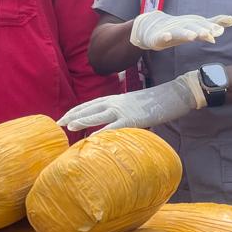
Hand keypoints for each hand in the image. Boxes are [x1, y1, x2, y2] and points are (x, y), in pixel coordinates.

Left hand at [58, 71, 205, 131]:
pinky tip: (92, 138)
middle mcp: (115, 102)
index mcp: (115, 98)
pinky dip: (102, 132)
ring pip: (97, 114)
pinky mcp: (133, 119)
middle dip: (72, 115)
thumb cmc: (156, 101)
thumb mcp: (135, 105)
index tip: (64, 117)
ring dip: (81, 120)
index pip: (90, 104)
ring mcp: (123, 110)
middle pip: (88, 108)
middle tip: (57, 123)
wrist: (174, 94)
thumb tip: (117, 123)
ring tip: (67, 126)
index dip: (76, 110)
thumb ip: (123, 112)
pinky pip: (114, 127)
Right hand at [129, 11, 231, 50]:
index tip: (219, 30)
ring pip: (179, 32)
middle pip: (192, 28)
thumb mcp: (197, 26)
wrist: (152, 26)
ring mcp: (170, 31)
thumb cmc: (178, 27)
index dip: (210, 27)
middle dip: (201, 30)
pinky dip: (164, 36)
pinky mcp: (159, 37)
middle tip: (210, 33)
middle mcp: (182, 26)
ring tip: (192, 36)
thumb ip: (213, 23)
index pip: (203, 26)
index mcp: (192, 25)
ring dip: (186, 33)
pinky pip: (162, 37)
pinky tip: (167, 36)